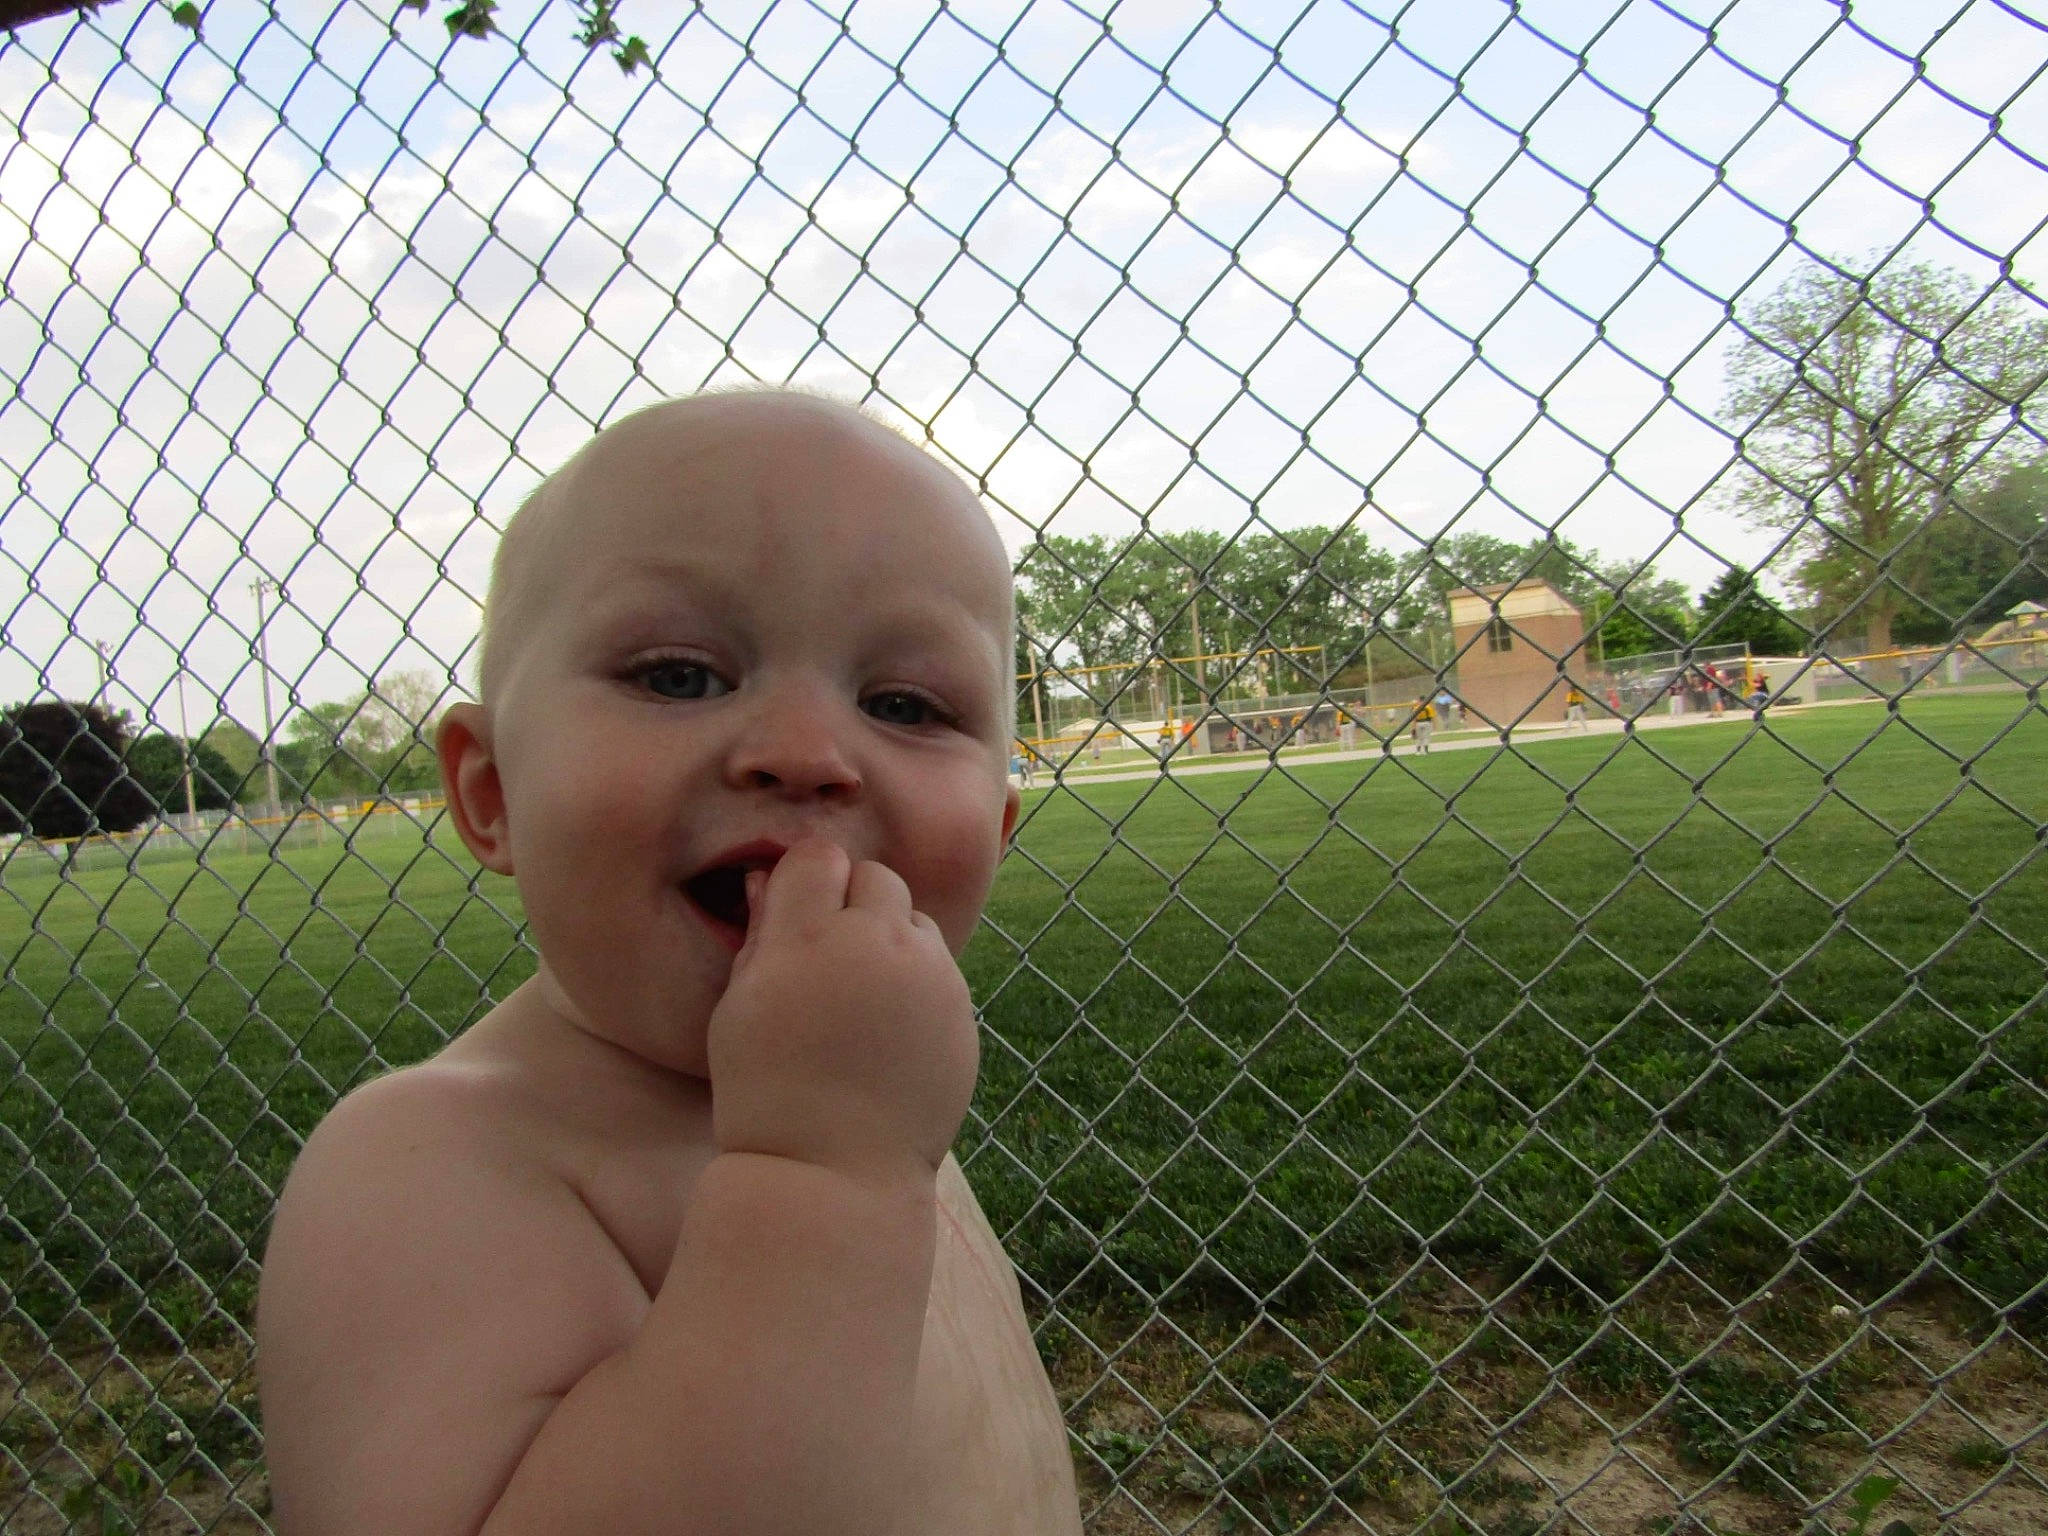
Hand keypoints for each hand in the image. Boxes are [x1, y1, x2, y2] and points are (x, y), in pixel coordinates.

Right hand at [707, 837, 978, 1174]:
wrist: (831, 1171)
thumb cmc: (766, 1091)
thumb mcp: (739, 1009)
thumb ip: (760, 935)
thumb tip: (767, 880)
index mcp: (807, 938)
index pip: (818, 857)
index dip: (806, 882)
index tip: (796, 915)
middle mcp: (875, 944)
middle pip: (876, 878)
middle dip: (853, 903)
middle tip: (830, 959)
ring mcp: (928, 977)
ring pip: (916, 920)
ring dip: (892, 941)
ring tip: (861, 1002)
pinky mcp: (962, 1010)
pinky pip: (940, 970)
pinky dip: (919, 985)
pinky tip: (890, 1035)